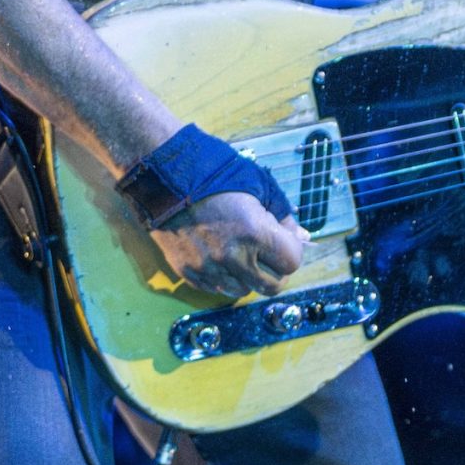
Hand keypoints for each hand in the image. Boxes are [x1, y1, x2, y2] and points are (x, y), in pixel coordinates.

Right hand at [151, 190, 307, 300]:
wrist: (163, 176)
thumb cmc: (213, 173)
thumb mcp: (257, 184)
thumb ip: (282, 214)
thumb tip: (301, 237)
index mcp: (253, 232)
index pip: (292, 262)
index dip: (292, 248)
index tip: (284, 236)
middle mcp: (232, 257)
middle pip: (272, 286)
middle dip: (277, 268)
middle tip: (269, 250)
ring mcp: (208, 269)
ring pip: (245, 291)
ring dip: (250, 276)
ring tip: (243, 252)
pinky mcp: (189, 274)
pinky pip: (218, 289)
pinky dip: (226, 277)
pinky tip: (222, 255)